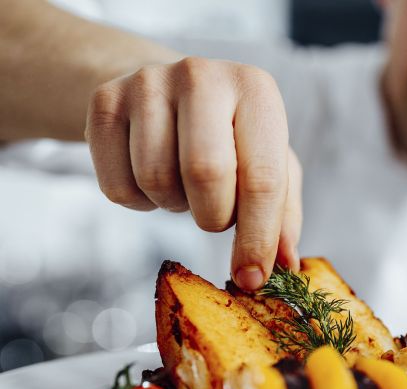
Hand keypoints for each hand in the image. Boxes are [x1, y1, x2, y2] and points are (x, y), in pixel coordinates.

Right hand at [85, 57, 301, 290]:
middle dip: (212, 216)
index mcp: (256, 90)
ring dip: (174, 205)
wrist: (166, 95)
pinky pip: (117, 186)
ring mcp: (147, 83)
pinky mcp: (104, 102)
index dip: (257, 239)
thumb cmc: (229, 138)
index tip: (251, 278)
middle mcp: (201, 76)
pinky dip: (139, 202)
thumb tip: (286, 264)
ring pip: (156, 180)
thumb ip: (282, 214)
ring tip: (184, 185)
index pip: (261, 178)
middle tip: (214, 212)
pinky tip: (153, 179)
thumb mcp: (268, 165)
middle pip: (204, 175)